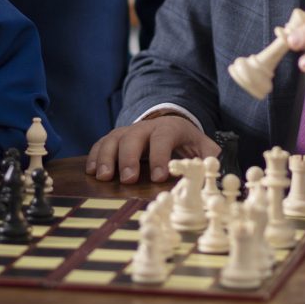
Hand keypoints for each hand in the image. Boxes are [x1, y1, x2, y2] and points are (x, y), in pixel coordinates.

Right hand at [86, 115, 218, 182]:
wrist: (168, 124)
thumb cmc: (185, 141)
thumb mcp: (201, 145)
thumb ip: (208, 157)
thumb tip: (213, 170)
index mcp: (168, 128)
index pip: (162, 139)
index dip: (160, 157)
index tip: (159, 177)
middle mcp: (145, 127)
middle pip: (133, 137)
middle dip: (128, 158)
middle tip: (128, 179)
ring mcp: (127, 131)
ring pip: (113, 139)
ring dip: (106, 157)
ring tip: (103, 177)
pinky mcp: (115, 139)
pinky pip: (101, 144)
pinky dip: (94, 156)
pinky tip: (91, 172)